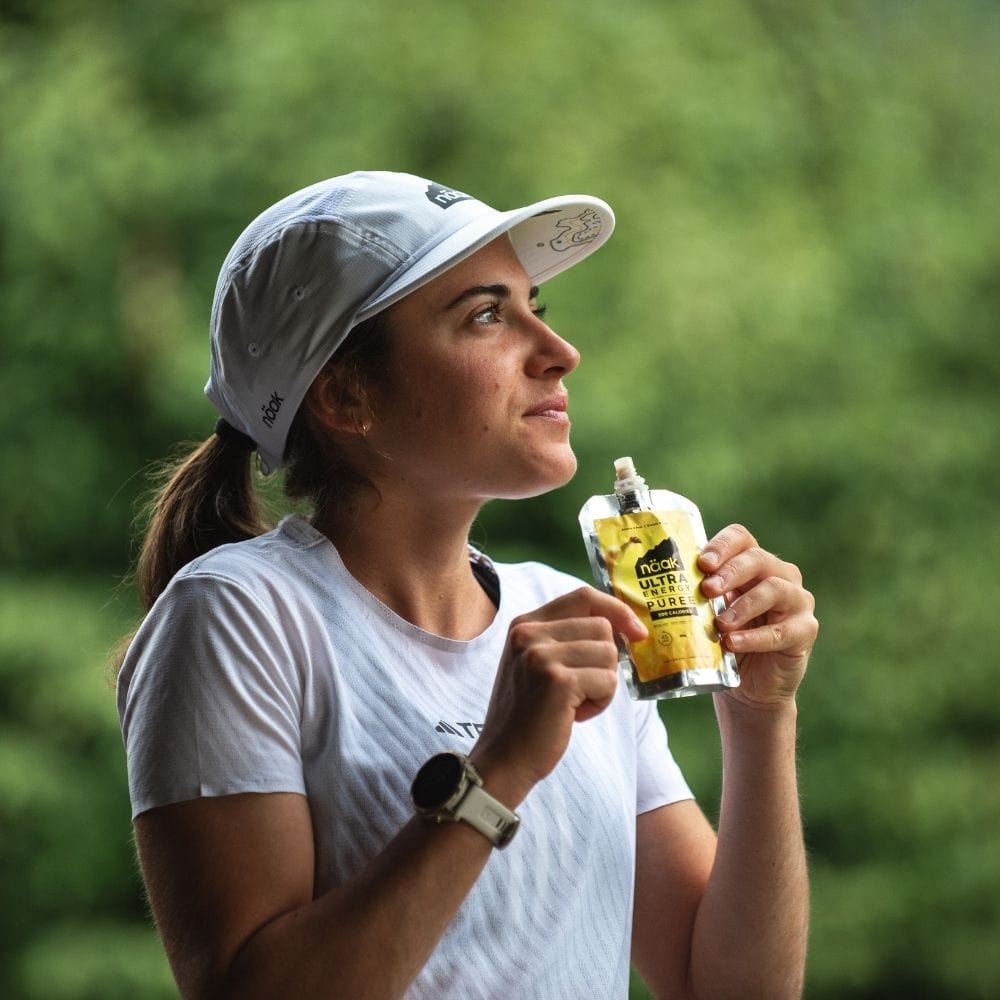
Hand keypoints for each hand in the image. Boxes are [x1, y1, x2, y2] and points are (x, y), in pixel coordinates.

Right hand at [471, 587, 645, 801]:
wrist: (504, 758)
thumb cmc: (529, 714)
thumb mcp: (538, 663)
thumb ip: (567, 639)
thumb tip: (624, 627)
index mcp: (525, 624)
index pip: (584, 597)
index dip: (616, 609)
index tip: (637, 631)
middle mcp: (530, 633)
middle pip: (602, 628)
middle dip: (605, 662)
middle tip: (581, 690)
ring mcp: (542, 655)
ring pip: (608, 655)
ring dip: (603, 685)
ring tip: (575, 704)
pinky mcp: (558, 680)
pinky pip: (607, 681)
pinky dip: (601, 702)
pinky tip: (575, 715)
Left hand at [699, 524, 817, 707]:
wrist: (750, 685)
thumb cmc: (726, 641)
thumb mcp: (709, 614)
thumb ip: (696, 596)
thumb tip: (659, 588)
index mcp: (753, 563)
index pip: (740, 538)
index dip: (722, 546)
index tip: (703, 563)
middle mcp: (780, 575)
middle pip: (758, 559)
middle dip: (730, 572)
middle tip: (707, 589)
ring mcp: (797, 601)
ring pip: (775, 589)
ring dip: (743, 606)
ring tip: (720, 624)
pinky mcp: (806, 630)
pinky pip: (782, 631)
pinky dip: (755, 638)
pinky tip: (733, 644)